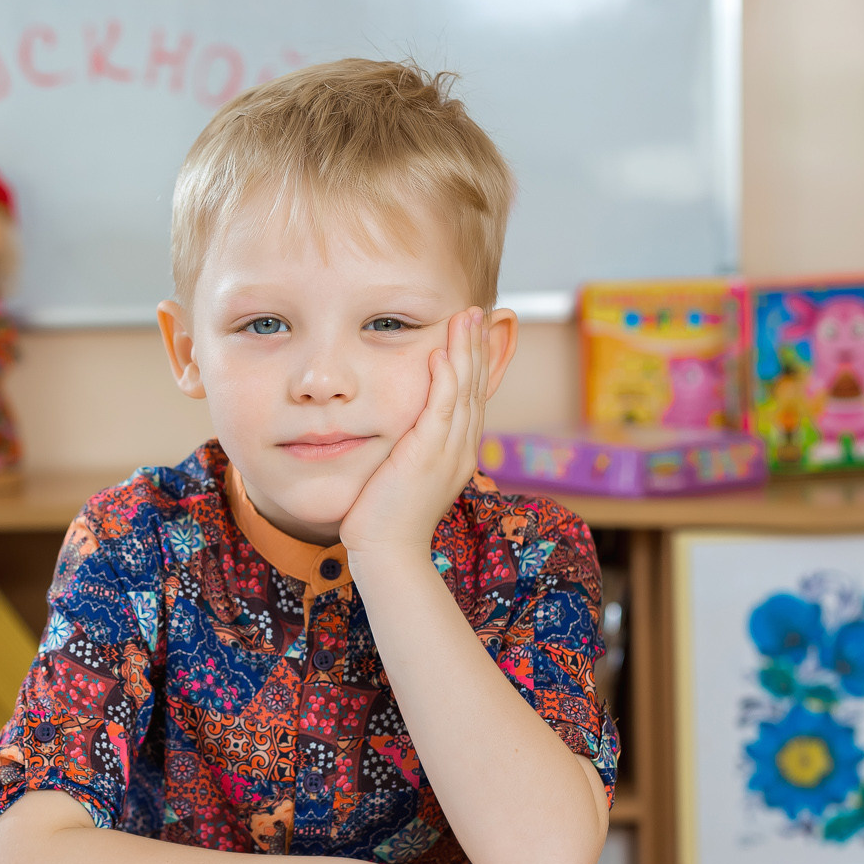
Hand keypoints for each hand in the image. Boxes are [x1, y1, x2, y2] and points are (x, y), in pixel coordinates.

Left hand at [339, 307, 489, 561]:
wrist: (389, 552)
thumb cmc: (387, 518)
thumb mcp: (406, 475)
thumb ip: (411, 448)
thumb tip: (403, 431)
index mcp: (457, 452)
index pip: (470, 397)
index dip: (473, 362)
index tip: (471, 332)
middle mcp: (461, 449)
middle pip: (475, 388)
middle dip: (477, 346)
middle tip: (476, 311)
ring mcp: (448, 453)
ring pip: (463, 392)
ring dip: (465, 351)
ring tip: (465, 317)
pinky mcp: (428, 456)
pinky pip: (441, 409)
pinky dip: (444, 379)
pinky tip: (441, 352)